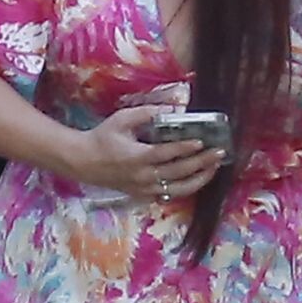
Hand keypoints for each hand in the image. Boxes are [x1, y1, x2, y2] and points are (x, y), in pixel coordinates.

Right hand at [59, 105, 225, 202]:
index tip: (201, 141)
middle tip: (220, 152)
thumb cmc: (102, 137)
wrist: (82, 161)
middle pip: (177, 172)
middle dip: (201, 163)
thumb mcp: (122, 120)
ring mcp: (143, 188)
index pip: (166, 154)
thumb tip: (173, 108)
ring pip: (177, 189)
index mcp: (136, 157)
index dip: (185, 148)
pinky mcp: (142, 195)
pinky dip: (186, 188)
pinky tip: (198, 178)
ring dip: (199, 179)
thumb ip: (147, 113)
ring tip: (214, 167)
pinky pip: (169, 194)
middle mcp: (142, 176)